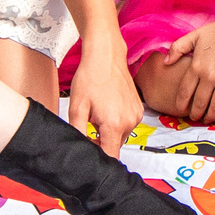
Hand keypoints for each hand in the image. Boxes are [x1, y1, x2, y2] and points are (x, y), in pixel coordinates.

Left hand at [67, 40, 144, 155]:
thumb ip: (78, 132)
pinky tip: (107, 108)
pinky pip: (126, 124)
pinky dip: (116, 121)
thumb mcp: (76, 107)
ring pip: (120, 135)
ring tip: (98, 112)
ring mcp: (136, 116)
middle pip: (114, 146)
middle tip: (88, 124)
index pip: (110, 156)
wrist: (105, 57)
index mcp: (114, 124)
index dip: (97, 156)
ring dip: (108, 131)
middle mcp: (129, 122)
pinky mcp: (138, 110)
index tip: (88, 147)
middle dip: (100, 141)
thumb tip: (78, 148)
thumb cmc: (90, 77)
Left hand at [160, 16, 214, 123]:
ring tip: (209, 119)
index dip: (181, 104)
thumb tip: (165, 62)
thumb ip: (177, 48)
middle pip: (200, 103)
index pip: (185, 92)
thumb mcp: (194, 36)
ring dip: (212, 116)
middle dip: (196, 114)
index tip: (181, 110)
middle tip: (196, 118)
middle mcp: (210, 76)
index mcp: (196, 67)